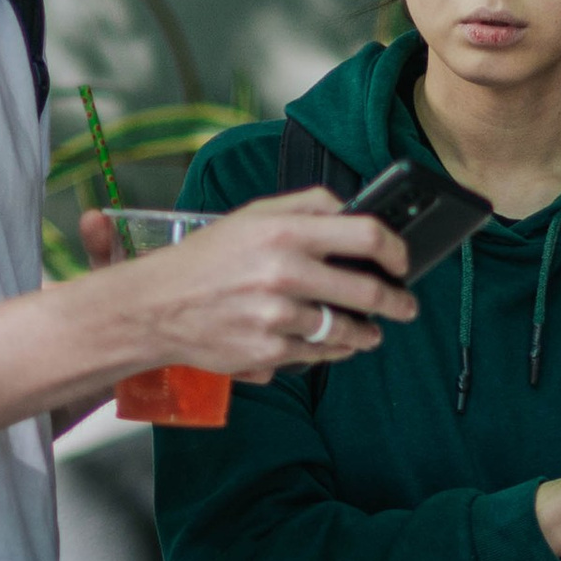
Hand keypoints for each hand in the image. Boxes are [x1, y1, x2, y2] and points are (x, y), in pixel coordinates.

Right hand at [136, 189, 414, 384]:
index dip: (395, 250)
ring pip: (346, 330)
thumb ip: (306, 205)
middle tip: (405, 306)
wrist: (155, 306)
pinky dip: (333, 351)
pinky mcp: (268, 353)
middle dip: (397, 302)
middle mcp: (283, 274)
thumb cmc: (206, 258)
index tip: (402, 262)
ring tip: (371, 332)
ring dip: (367, 333)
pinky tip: (336, 346)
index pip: (365, 235)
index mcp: (283, 232)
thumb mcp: (252, 215)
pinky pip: (318, 354)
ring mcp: (276, 317)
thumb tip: (353, 208)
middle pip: (367, 291)